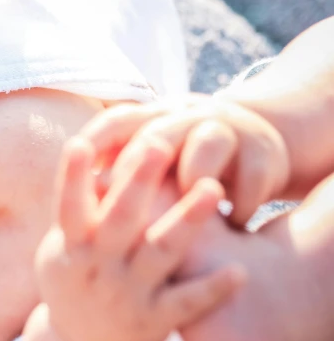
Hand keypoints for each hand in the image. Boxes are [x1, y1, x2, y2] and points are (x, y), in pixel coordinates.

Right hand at [34, 136, 244, 340]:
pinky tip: (239, 272)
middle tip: (160, 144)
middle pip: (119, 220)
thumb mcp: (60, 248)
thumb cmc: (76, 277)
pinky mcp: (153, 320)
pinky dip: (212, 290)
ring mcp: (126, 296)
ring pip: (159, 254)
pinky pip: (186, 303)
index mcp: (70, 248)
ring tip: (214, 189)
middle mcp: (96, 270)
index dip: (72, 176)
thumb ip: (77, 209)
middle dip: (137, 182)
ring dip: (186, 221)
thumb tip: (90, 148)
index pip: (68, 207)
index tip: (82, 142)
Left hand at [79, 94, 289, 225]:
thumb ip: (118, 168)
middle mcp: (188, 116)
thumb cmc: (186, 159)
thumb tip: (75, 194)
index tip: (76, 169)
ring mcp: (228, 129)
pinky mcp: (265, 152)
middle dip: (139, 164)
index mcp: (153, 117)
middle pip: (159, 132)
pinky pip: (253, 175)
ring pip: (208, 142)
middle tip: (118, 199)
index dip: (95, 142)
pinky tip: (235, 224)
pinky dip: (242, 201)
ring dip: (195, 175)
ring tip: (187, 212)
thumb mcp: (152, 153)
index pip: (116, 123)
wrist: (257, 142)